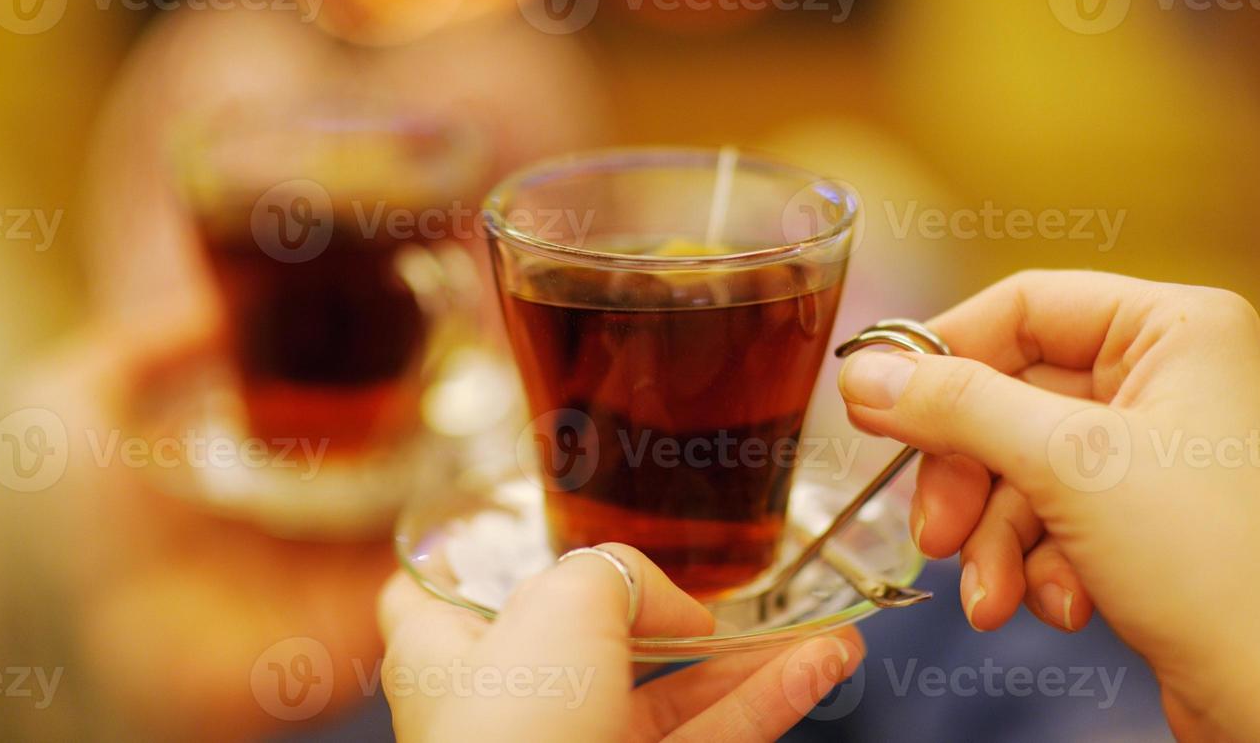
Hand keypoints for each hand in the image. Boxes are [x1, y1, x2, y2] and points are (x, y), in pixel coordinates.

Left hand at [377, 543, 863, 741]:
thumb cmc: (518, 728)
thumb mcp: (562, 602)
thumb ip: (619, 572)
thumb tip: (675, 607)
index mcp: (447, 648)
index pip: (436, 598)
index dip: (475, 565)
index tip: (516, 538)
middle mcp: (507, 703)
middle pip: (592, 639)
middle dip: (679, 611)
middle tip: (740, 586)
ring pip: (671, 698)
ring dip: (749, 662)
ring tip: (823, 632)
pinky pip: (710, 741)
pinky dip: (766, 704)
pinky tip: (823, 666)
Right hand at [837, 270, 1259, 740]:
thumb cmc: (1211, 566)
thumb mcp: (1065, 466)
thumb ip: (956, 408)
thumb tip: (864, 375)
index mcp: (1175, 328)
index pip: (1024, 306)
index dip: (944, 354)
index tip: (875, 401)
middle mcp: (1168, 375)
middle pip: (1010, 396)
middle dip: (969, 477)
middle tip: (932, 530)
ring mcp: (1155, 445)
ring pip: (1020, 465)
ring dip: (994, 538)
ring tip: (993, 596)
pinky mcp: (1141, 511)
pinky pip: (1050, 512)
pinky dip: (1034, 563)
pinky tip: (1057, 606)